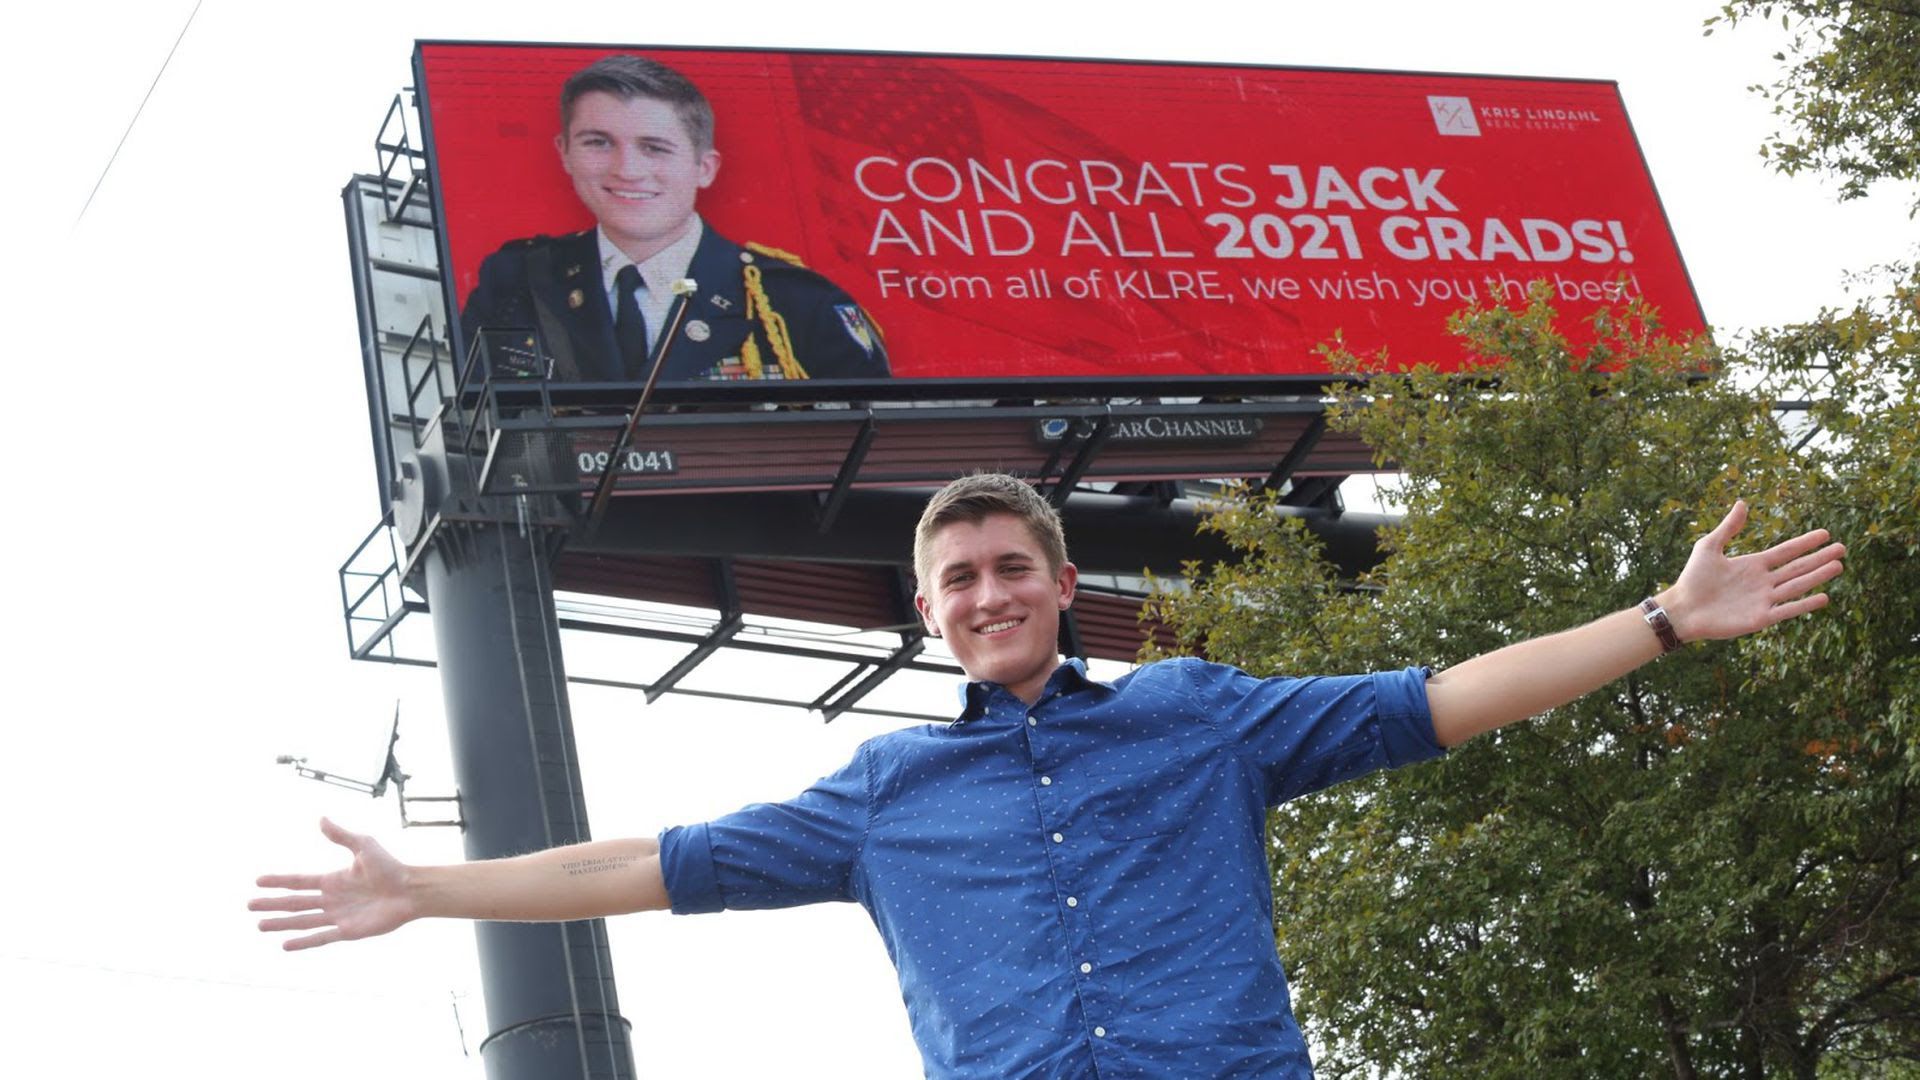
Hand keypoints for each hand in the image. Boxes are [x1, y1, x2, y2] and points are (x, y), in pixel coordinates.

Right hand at [251, 818, 415, 950]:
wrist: (411, 889)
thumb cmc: (390, 867)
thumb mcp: (363, 846)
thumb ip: (341, 835)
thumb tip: (321, 818)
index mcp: (333, 880)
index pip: (299, 882)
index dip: (279, 882)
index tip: (258, 881)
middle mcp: (331, 899)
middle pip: (295, 903)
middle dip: (272, 905)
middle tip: (249, 906)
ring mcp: (338, 916)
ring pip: (303, 921)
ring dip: (282, 924)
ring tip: (260, 926)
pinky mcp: (348, 931)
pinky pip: (321, 938)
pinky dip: (303, 942)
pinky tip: (285, 945)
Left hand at [1663, 500, 1844, 643]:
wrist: (1682, 608)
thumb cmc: (1692, 579)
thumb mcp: (1709, 547)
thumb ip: (1728, 527)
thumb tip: (1742, 503)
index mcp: (1753, 565)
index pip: (1786, 551)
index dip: (1805, 543)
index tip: (1826, 533)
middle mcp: (1763, 582)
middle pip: (1797, 567)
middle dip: (1819, 558)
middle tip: (1843, 547)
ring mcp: (1763, 600)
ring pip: (1797, 586)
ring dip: (1818, 576)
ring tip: (1838, 565)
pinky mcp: (1760, 618)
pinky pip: (1787, 610)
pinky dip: (1805, 604)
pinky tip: (1824, 596)